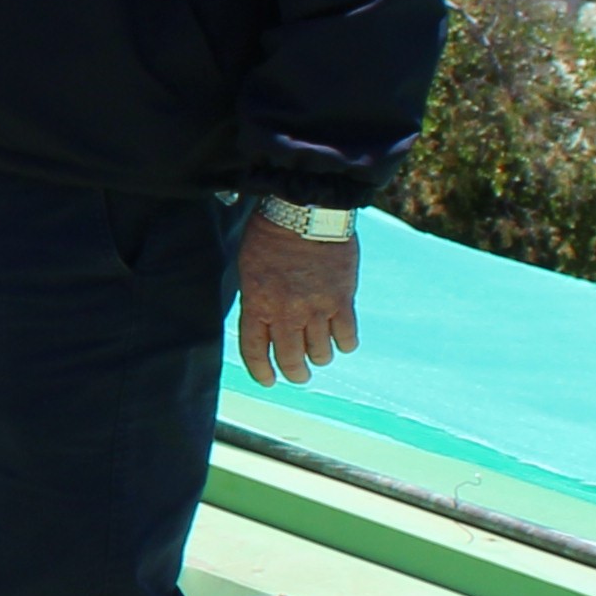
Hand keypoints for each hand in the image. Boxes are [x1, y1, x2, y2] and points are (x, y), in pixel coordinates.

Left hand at [235, 218, 359, 386]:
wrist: (305, 214)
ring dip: (319, 358)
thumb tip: (263, 320)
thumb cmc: (270, 235)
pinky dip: (345, 344)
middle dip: (294, 373)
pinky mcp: (342, 301)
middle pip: (290, 359)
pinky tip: (342, 342)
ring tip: (319, 355)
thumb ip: (256, 298)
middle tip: (298, 376)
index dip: (261, 371)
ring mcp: (316, 309)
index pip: (255, 351)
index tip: (268, 381)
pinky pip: (347, 336)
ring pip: (320, 352)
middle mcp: (286, 313)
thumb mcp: (248, 268)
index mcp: (257, 305)